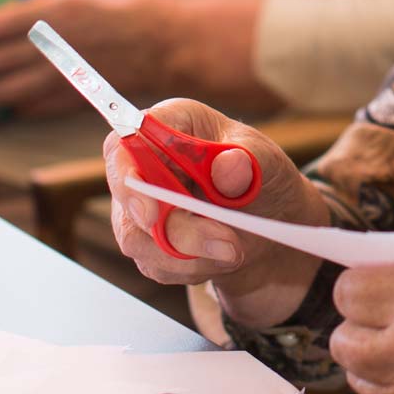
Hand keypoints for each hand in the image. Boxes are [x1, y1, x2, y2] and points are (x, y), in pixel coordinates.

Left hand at [0, 0, 164, 117]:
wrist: (169, 42)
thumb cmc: (131, 9)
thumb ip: (52, 6)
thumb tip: (18, 11)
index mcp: (58, 12)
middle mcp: (56, 46)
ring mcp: (66, 76)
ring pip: (11, 89)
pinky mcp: (78, 97)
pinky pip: (37, 105)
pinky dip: (15, 106)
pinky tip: (0, 108)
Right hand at [104, 98, 329, 327]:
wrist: (270, 220)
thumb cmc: (261, 175)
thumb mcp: (268, 160)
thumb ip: (250, 160)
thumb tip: (227, 166)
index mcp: (170, 126)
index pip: (124, 144)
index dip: (126, 176)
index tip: (151, 212)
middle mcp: (146, 164)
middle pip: (129, 199)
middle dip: (177, 229)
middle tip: (228, 243)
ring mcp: (140, 205)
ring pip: (138, 239)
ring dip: (189, 254)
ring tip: (235, 250)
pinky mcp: (147, 242)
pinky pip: (155, 264)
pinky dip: (193, 267)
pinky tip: (221, 256)